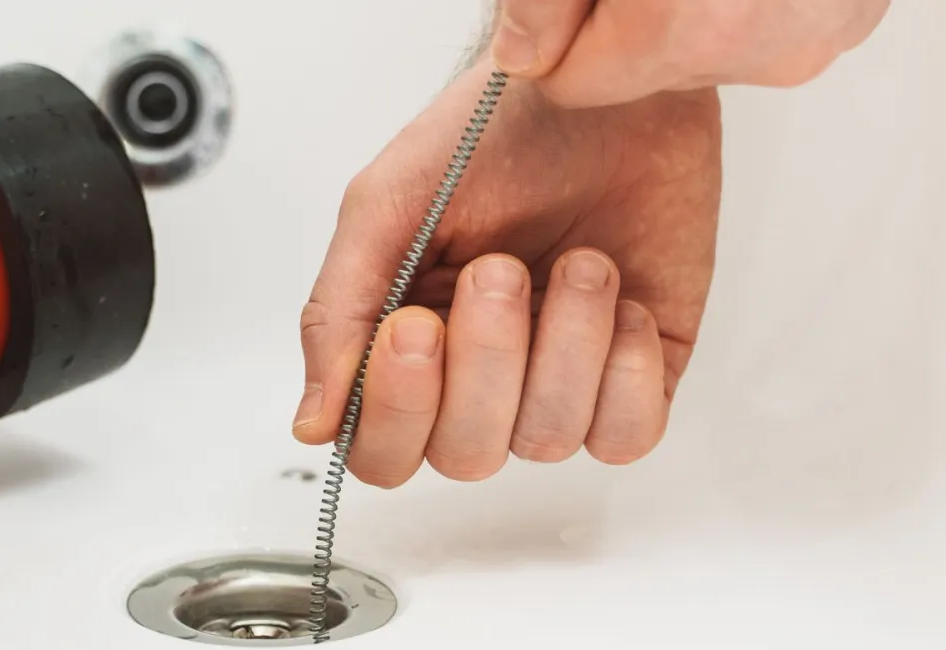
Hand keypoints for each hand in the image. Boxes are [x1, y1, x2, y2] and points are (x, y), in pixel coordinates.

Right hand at [294, 67, 720, 484]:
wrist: (599, 86)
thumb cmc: (489, 135)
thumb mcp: (383, 207)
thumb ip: (336, 316)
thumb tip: (312, 425)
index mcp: (405, 349)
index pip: (381, 451)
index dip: (397, 410)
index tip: (413, 326)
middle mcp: (477, 379)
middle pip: (463, 456)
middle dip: (485, 362)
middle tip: (499, 269)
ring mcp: (556, 382)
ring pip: (545, 441)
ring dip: (563, 343)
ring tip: (578, 261)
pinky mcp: (634, 375)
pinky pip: (626, 436)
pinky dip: (622, 368)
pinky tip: (618, 299)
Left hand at [491, 0, 890, 106]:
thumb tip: (521, 54)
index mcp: (690, 28)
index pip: (573, 82)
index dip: (561, 25)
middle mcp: (766, 47)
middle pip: (644, 68)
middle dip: (632, 11)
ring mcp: (819, 32)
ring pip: (707, 48)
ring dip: (691, 2)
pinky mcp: (853, 13)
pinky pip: (770, 25)